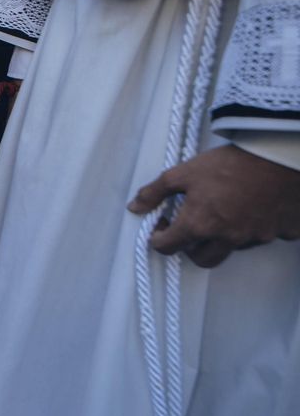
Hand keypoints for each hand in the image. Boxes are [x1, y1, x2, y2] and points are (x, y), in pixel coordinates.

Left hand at [131, 144, 299, 267]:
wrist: (279, 156)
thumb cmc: (228, 163)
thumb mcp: (183, 172)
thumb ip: (154, 192)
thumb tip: (134, 207)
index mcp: (200, 225)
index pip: (167, 247)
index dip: (158, 237)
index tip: (160, 225)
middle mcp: (228, 238)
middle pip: (201, 259)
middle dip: (189, 248)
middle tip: (188, 228)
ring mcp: (256, 238)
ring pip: (232, 249)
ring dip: (221, 238)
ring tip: (221, 212)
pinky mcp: (281, 233)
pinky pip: (264, 237)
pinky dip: (254, 229)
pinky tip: (252, 210)